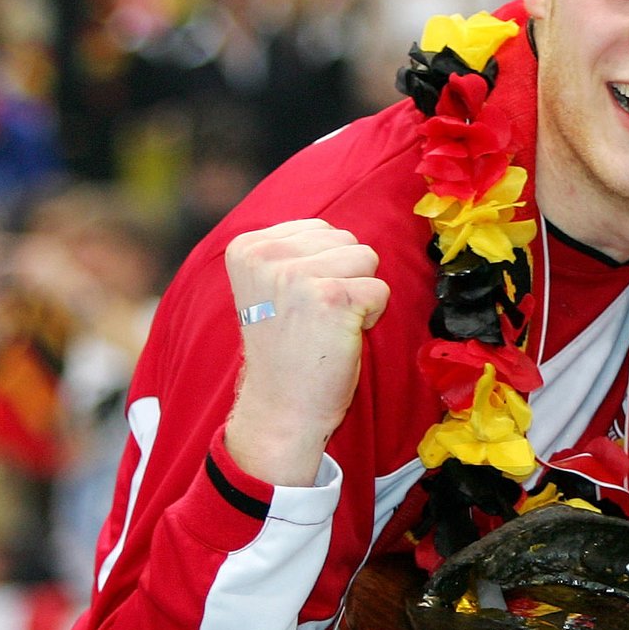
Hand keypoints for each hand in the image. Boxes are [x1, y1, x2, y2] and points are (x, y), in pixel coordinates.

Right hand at [223, 219, 389, 485]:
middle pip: (347, 240)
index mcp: (247, 247)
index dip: (324, 267)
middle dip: (344, 277)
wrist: (282, 406)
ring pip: (367, 259)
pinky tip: (341, 337)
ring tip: (328, 324)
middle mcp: (266, 256)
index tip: (299, 302)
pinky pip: (381, 289)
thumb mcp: (271, 284)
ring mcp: (297, 276)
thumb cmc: (287, 346)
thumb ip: (296, 249)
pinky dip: (372, 316)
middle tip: (316, 317)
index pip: (321, 228)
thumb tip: (340, 223)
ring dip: (359, 294)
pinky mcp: (331, 298)